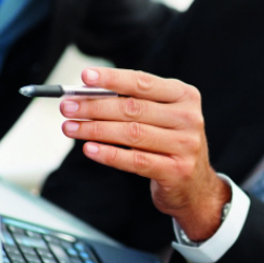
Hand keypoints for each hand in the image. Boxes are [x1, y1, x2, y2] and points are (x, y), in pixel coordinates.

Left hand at [59, 67, 228, 240]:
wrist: (195, 185)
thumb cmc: (170, 143)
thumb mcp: (162, 116)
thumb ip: (133, 103)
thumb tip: (88, 94)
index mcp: (184, 96)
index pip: (142, 83)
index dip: (112, 79)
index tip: (85, 77)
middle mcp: (188, 118)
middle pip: (133, 108)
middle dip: (95, 106)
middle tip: (68, 107)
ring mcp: (185, 145)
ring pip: (131, 134)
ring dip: (95, 130)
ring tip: (71, 127)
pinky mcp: (175, 170)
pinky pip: (135, 161)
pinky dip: (109, 154)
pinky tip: (89, 149)